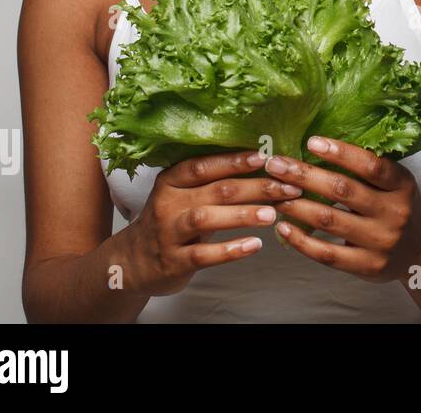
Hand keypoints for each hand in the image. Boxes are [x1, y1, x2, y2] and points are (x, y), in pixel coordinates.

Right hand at [122, 150, 303, 296]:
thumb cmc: (173, 221)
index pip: (204, 165)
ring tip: (272, 214)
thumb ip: (215, 182)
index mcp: (171, 181)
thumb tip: (264, 164)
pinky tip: (254, 245)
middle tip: (287, 188)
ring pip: (206, 218)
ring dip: (242, 215)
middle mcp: (168, 203)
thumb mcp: (185, 196)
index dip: (234, 161)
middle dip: (255, 187)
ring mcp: (168, 233)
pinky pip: (204, 255)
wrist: (133, 263)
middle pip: (215, 190)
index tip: (265, 157)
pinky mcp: (173, 261)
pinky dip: (231, 250)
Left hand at [263, 136, 420, 284]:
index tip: (311, 142)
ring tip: (274, 193)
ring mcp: (381, 241)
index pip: (372, 166)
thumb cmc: (397, 207)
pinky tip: (283, 227)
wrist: (420, 250)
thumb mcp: (396, 184)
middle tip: (276, 164)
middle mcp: (394, 212)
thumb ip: (367, 170)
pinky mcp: (367, 265)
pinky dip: (301, 240)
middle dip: (305, 175)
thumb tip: (319, 147)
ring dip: (296, 205)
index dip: (341, 153)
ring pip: (330, 220)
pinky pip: (327, 253)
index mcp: (402, 186)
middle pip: (343, 190)